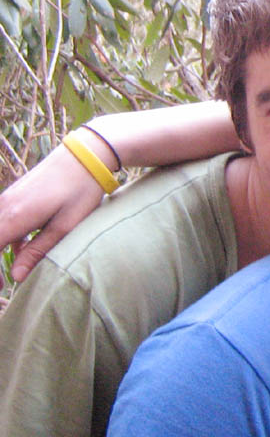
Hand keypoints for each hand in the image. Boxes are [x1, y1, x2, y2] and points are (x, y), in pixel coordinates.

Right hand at [0, 142, 105, 281]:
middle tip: (4, 284)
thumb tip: (15, 277)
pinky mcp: (13, 195)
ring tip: (15, 268)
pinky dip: (6, 237)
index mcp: (13, 219)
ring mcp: (6, 199)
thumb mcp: (65, 225)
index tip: (1, 289)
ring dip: (0, 249)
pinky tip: (24, 247)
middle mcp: (3, 207)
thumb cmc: (81, 190)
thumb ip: (38, 251)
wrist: (87, 154)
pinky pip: (1, 221)